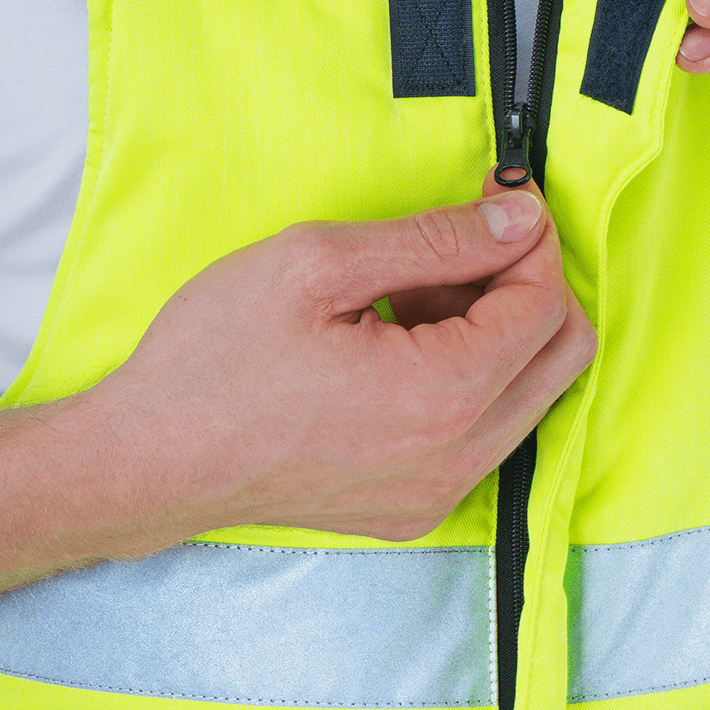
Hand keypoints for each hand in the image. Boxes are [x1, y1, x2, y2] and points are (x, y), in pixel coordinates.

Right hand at [96, 169, 596, 542]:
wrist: (148, 460)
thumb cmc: (212, 361)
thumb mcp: (319, 262)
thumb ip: (437, 238)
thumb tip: (519, 218)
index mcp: (441, 396)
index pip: (545, 306)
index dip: (530, 240)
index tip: (495, 199)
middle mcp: (457, 459)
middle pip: (561, 356)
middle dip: (525, 285)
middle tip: (458, 244)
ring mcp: (439, 494)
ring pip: (527, 395)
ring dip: (492, 333)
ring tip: (405, 296)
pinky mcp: (416, 509)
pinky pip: (483, 435)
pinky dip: (464, 380)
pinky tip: (393, 347)